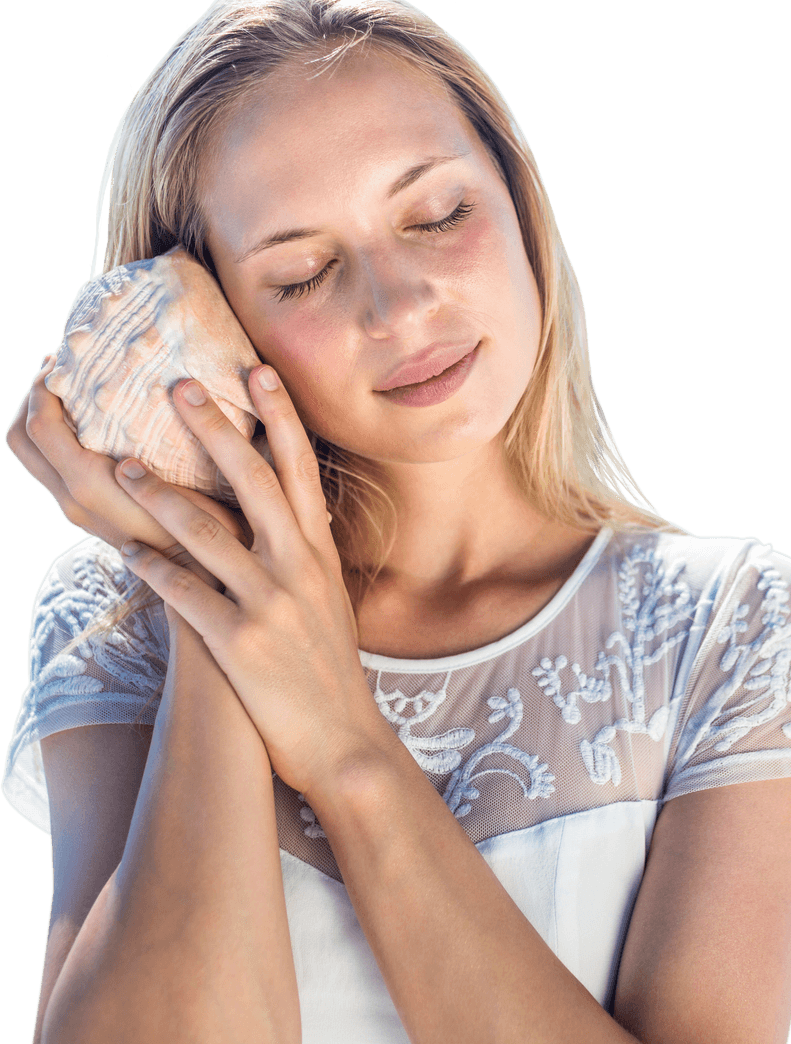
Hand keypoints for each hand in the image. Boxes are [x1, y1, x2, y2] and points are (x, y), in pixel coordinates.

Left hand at [5, 353, 250, 576]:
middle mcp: (71, 499)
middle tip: (59, 369)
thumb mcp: (190, 482)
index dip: (45, 388)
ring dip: (40, 417)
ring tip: (70, 389)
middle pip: (20, 439)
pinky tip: (89, 422)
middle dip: (32, 397)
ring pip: (31, 455)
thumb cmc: (205, 530)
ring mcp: (74, 508)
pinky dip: (55, 437)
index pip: (41, 426)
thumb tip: (180, 385)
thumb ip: (172, 442)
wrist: (199, 581)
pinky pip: (49, 467)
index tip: (64, 360)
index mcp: (90, 486)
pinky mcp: (83, 512)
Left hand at [111, 366, 386, 793]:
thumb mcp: (330, 600)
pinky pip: (185, 594)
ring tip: (123, 466)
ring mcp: (270, 604)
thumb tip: (291, 512)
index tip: (257, 371)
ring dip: (161, 496)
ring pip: (208, 533)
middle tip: (180, 385)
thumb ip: (308, 553)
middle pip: (254, 483)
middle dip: (216, 430)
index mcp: (320, 553)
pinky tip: (123, 550)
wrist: (345, 742)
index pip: (299, 470)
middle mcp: (299, 568)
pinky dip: (152, 567)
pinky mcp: (240, 643)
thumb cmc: (331, 669)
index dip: (279, 417)